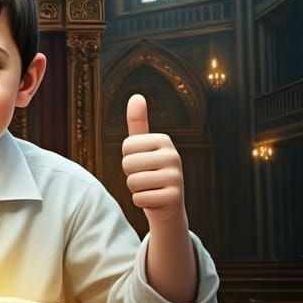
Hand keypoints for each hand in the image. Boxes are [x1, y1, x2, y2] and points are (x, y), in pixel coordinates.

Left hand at [121, 93, 187, 229]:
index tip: (142, 164)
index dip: (128, 158)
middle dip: (131, 175)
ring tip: (150, 188)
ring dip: (136, 189)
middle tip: (146, 178)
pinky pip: (140, 198)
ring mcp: (176, 177)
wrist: (168, 205)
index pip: (127, 146)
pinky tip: (154, 200)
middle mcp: (174, 156)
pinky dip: (142, 202)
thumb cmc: (150, 172)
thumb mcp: (143, 148)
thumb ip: (138, 123)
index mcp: (164, 140)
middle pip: (128, 164)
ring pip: (133, 182)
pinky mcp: (174, 197)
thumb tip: (136, 97)